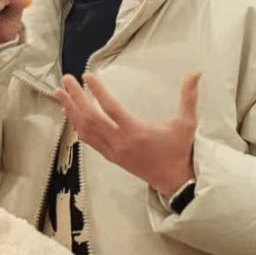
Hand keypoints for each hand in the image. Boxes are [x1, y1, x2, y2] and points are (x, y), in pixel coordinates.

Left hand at [53, 72, 201, 196]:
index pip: (111, 109)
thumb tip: (196, 73)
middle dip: (76, 97)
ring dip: (71, 110)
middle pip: (90, 118)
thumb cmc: (179, 150)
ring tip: (59, 93)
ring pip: (85, 129)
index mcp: (136, 132)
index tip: (87, 76)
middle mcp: (120, 142)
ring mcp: (113, 151)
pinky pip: (88, 140)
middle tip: (66, 80)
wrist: (174, 180)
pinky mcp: (110, 156)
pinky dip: (76, 125)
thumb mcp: (187, 124)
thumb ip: (189, 98)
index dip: (98, 92)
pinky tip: (70, 113)